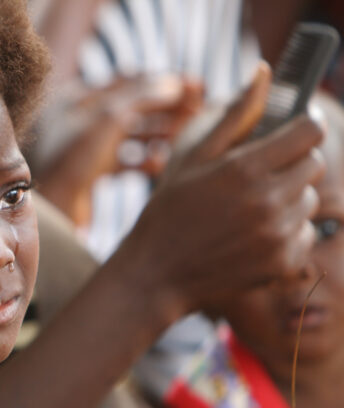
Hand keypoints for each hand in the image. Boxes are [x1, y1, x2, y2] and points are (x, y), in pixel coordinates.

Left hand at [31, 75, 202, 223]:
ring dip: (160, 134)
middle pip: (133, 107)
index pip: (127, 82)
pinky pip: (125, 162)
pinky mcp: (91, 175)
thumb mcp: (107, 120)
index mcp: (77, 99)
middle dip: (167, 108)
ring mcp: (85, 149)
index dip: (162, 82)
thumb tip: (176, 83)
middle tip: (200, 110)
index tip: (195, 86)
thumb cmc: (69, 161)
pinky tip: (160, 165)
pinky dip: (145, 161)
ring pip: (131, 135)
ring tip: (185, 137)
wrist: (47, 210)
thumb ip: (142, 97)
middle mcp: (80, 121)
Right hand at [119, 62, 324, 317]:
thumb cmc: (170, 209)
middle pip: (315, 165)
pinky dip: (287, 233)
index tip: (290, 131)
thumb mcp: (192, 157)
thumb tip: (263, 72)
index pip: (310, 131)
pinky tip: (253, 236)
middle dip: (292, 165)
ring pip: (310, 202)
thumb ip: (233, 115)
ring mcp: (278, 234)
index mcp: (245, 168)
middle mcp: (268, 201)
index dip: (302, 126)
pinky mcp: (283, 262)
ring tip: (249, 210)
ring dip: (289, 200)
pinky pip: (306, 235)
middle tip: (258, 176)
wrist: (157, 272)